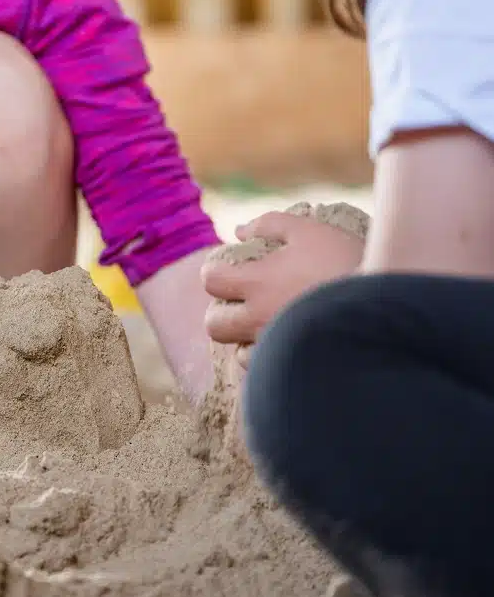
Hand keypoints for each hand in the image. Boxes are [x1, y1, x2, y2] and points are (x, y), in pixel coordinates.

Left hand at [202, 211, 364, 358]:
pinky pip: (269, 372)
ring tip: (266, 325)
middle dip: (220, 312)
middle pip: (214, 325)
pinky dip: (270, 360)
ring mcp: (277, 347)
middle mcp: (258, 319)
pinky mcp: (295, 367)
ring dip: (243, 340)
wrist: (386, 307)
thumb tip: (239, 230)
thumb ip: (269, 225)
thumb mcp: (308, 230)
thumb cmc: (345, 261)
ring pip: (238, 353)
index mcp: (257, 283)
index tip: (228, 271)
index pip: (210, 281)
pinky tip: (287, 344)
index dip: (214, 273)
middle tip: (241, 302)